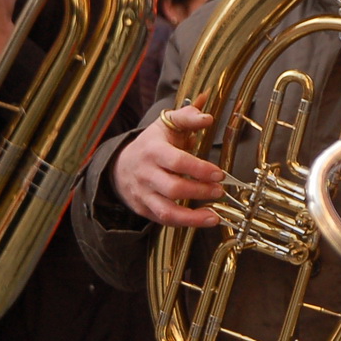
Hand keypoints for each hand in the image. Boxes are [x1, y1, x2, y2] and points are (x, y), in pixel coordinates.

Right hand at [110, 105, 224, 227]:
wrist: (120, 164)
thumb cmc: (151, 144)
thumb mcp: (166, 124)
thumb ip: (188, 118)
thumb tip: (207, 118)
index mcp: (153, 150)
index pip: (177, 161)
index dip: (199, 169)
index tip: (219, 174)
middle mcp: (146, 174)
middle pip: (173, 188)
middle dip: (200, 191)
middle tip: (219, 190)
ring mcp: (143, 194)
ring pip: (167, 211)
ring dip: (193, 217)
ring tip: (214, 216)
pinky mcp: (144, 209)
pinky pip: (164, 220)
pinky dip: (184, 223)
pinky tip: (202, 220)